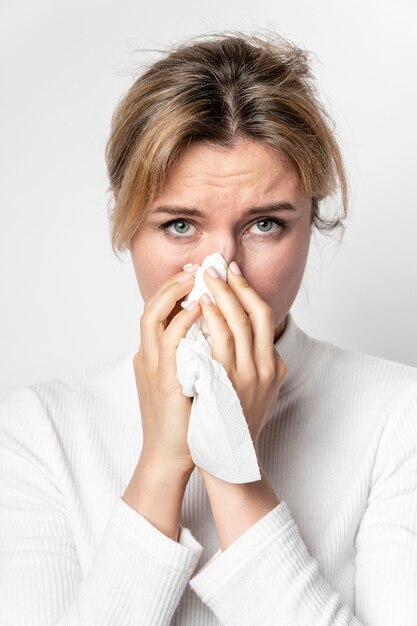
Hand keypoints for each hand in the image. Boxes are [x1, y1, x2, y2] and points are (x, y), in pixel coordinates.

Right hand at [133, 267, 201, 475]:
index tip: (195, 274)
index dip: (174, 289)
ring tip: (197, 276)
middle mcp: (148, 357)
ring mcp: (152, 367)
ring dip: (174, 292)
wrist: (172, 455)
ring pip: (153, 316)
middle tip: (197, 267)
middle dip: (173, 283)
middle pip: (151, 306)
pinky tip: (199, 307)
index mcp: (153, 356)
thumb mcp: (186, 380)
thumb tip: (213, 337)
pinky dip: (181, 320)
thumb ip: (192, 357)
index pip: (158, 312)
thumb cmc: (185, 421)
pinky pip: (169, 341)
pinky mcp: (163, 380)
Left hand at [198, 263, 286, 447]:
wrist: (229, 461)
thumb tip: (243, 338)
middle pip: (254, 313)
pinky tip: (198, 305)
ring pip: (237, 323)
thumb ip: (254, 365)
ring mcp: (247, 376)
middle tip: (217, 265)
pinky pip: (219, 343)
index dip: (249, 290)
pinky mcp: (227, 385)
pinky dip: (210, 319)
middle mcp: (265, 368)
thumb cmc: (237, 426)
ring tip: (205, 277)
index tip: (233, 272)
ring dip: (221, 295)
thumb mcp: (257, 393)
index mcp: (273, 366)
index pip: (265, 316)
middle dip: (235, 284)